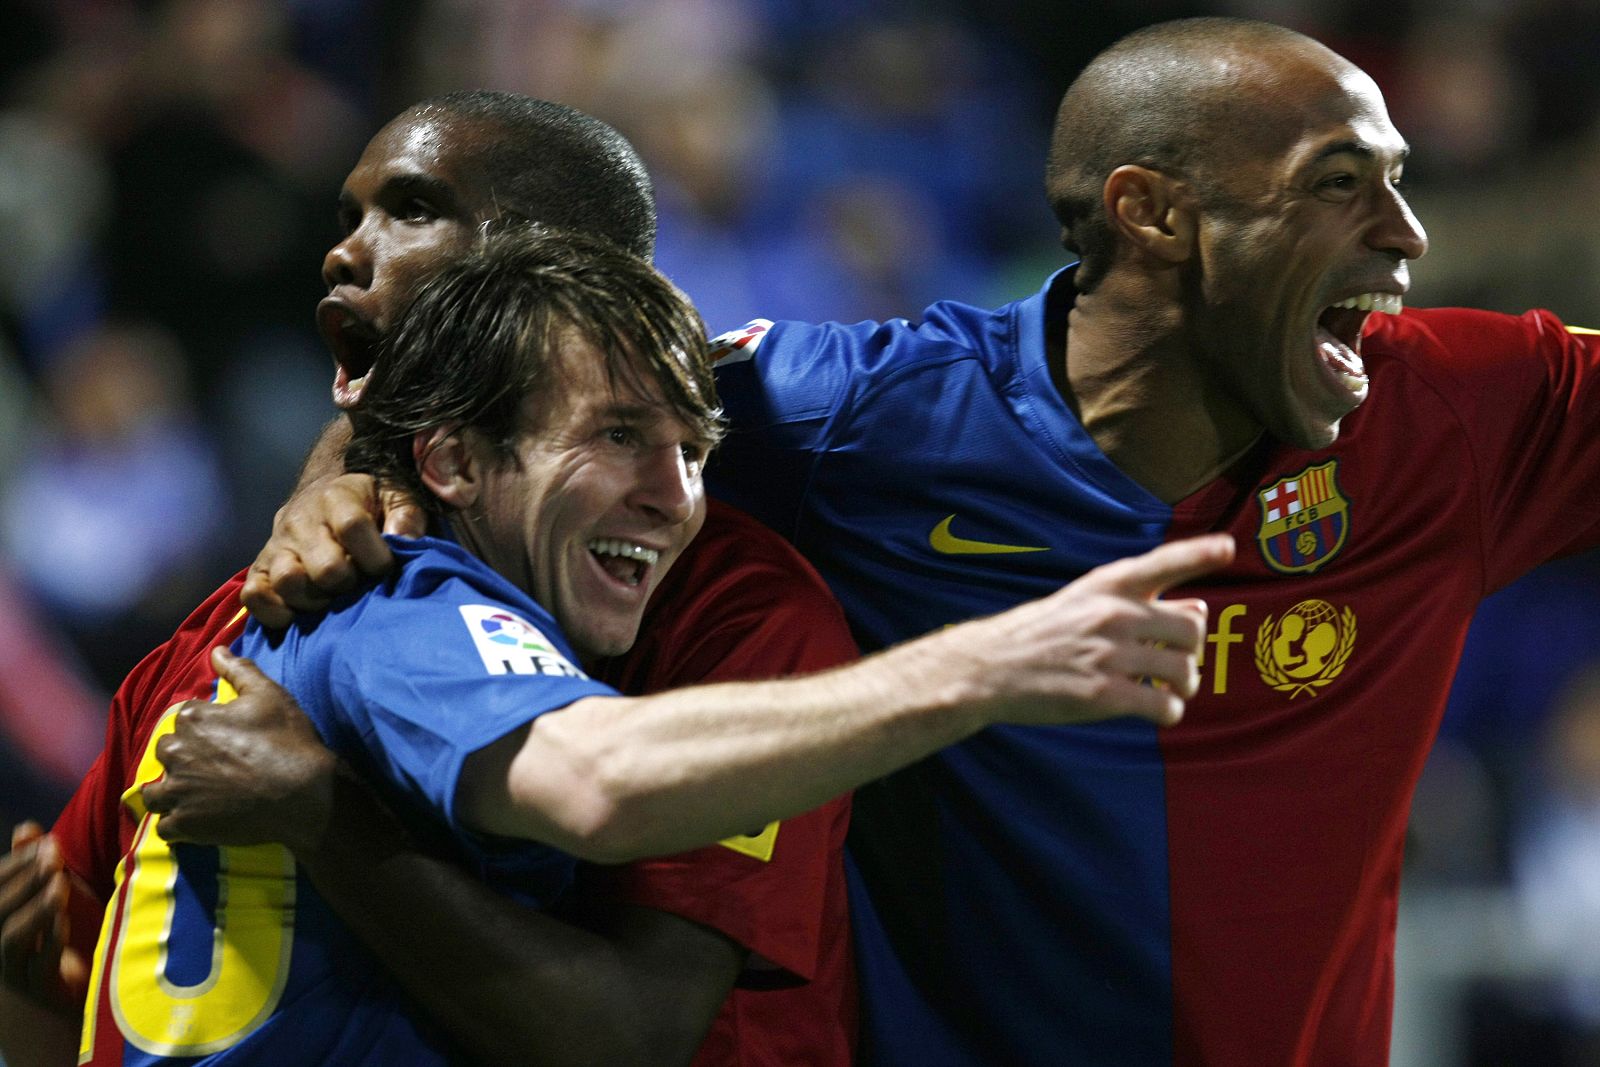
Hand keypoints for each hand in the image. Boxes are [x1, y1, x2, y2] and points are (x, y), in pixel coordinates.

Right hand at [0, 824, 86, 1012]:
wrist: (95, 981)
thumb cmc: (72, 931)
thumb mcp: (58, 891)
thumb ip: (40, 864)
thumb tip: (25, 828)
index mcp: (1, 919)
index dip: (16, 864)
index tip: (46, 843)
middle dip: (25, 881)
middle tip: (55, 858)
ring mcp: (16, 970)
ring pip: (10, 941)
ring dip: (34, 910)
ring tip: (60, 885)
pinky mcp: (40, 991)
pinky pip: (37, 969)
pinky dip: (49, 943)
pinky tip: (64, 922)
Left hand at [143, 648, 339, 857]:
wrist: (304, 794)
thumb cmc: (288, 741)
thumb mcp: (270, 696)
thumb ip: (239, 670)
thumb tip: (216, 650)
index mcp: (192, 719)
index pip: (184, 718)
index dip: (205, 727)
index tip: (226, 738)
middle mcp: (176, 753)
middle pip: (166, 752)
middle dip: (183, 758)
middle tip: (214, 766)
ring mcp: (178, 792)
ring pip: (156, 792)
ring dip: (171, 792)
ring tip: (196, 795)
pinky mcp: (185, 825)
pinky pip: (166, 827)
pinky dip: (178, 825)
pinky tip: (197, 820)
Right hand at [242, 473, 425, 626]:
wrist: (321, 498)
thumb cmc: (366, 506)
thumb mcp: (395, 498)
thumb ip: (406, 516)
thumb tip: (405, 540)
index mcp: (335, 499)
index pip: (352, 527)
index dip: (375, 556)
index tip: (385, 568)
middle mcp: (300, 521)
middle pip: (326, 567)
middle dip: (350, 584)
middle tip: (358, 585)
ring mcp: (276, 546)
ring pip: (288, 582)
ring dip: (316, 601)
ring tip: (332, 599)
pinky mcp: (258, 569)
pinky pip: (254, 595)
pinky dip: (275, 612)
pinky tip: (299, 614)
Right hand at [962, 533, 1233, 727]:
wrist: (991, 667)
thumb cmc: (1042, 633)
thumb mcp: (1084, 600)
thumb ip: (1138, 600)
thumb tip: (1199, 608)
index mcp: (1108, 585)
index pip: (1163, 562)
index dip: (1200, 552)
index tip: (1229, 548)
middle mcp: (1113, 614)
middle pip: (1192, 629)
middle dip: (1192, 650)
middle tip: (1176, 663)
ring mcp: (1109, 654)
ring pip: (1184, 670)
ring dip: (1184, 685)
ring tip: (1168, 690)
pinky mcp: (1104, 694)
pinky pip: (1164, 705)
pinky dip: (1169, 712)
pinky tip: (1157, 711)